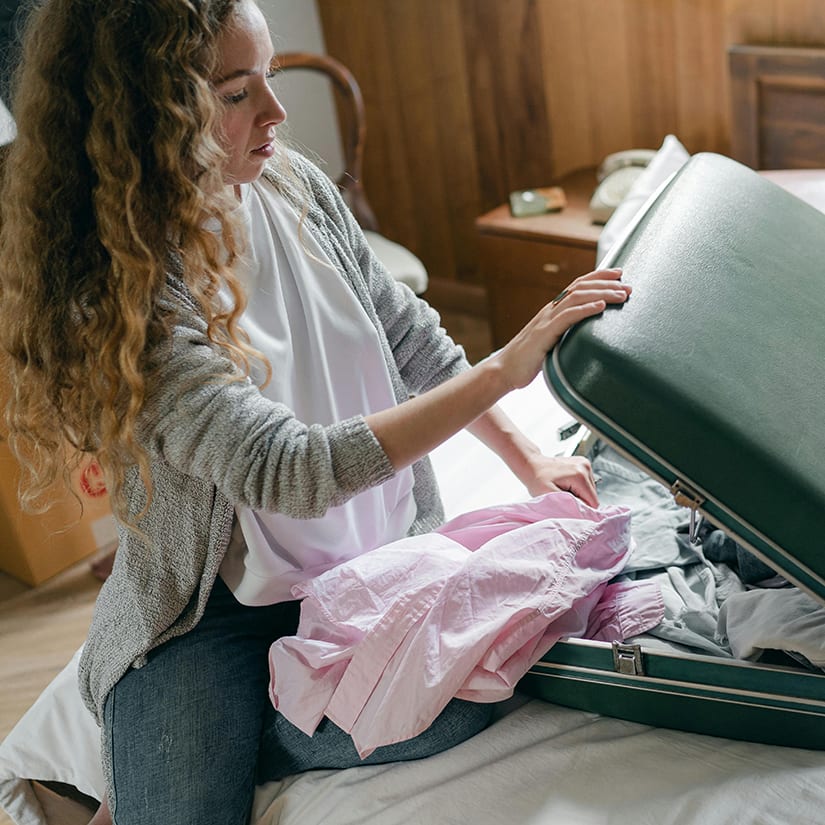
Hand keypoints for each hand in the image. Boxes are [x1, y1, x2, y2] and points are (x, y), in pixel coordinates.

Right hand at [492, 268, 630, 390]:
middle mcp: (549, 311)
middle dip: (606, 284)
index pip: (577, 286)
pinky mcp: (544, 334)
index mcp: (552, 311)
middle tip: (628, 286)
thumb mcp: (551, 341)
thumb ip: (565, 333)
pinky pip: (567, 318)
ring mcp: (546, 321)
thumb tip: (585, 334)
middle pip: (580, 288)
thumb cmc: (528, 359)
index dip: (598, 277)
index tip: (618, 274)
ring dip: (601, 294)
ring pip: (577, 299)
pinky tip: (600, 306)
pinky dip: (585, 310)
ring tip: (620, 294)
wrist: (504, 370)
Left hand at [521, 454, 598, 507]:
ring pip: (590, 490)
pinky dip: (577, 487)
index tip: (569, 507)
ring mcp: (585, 463)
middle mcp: (585, 467)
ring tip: (563, 489)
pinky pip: (586, 483)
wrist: (532, 465)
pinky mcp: (583, 464)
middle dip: (580, 500)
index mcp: (580, 475)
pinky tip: (566, 484)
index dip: (582, 508)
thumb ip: (568, 505)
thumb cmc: (537, 479)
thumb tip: (583, 513)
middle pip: (593, 496)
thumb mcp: (550, 496)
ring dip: (579, 494)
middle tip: (563, 497)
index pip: (593, 502)